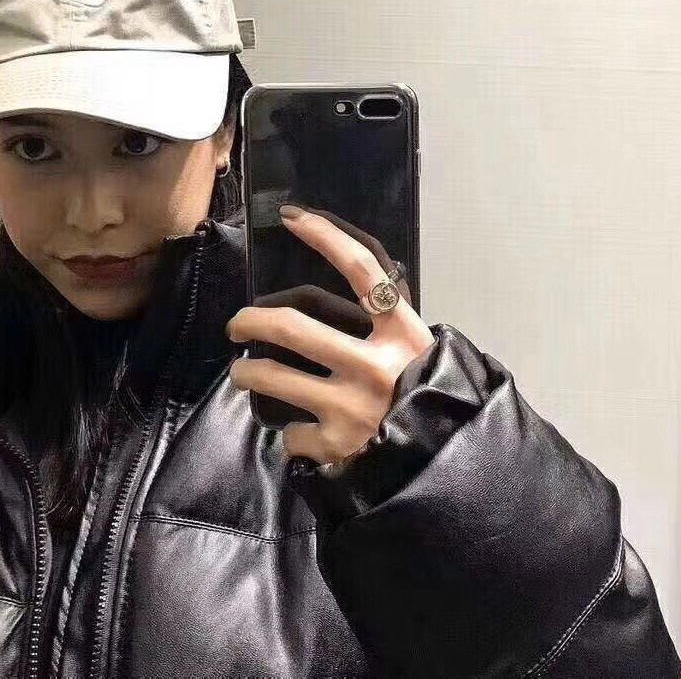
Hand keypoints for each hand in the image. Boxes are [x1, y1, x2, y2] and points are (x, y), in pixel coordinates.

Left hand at [226, 204, 435, 465]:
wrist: (443, 464)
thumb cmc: (426, 398)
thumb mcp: (418, 353)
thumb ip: (383, 327)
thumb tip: (338, 299)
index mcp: (401, 333)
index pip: (361, 270)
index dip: (324, 236)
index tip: (291, 217)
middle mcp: (375, 364)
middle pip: (291, 326)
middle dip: (250, 321)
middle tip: (237, 325)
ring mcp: (353, 405)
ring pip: (271, 376)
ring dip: (245, 372)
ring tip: (242, 372)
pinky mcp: (336, 443)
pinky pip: (290, 431)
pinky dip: (289, 431)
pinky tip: (299, 431)